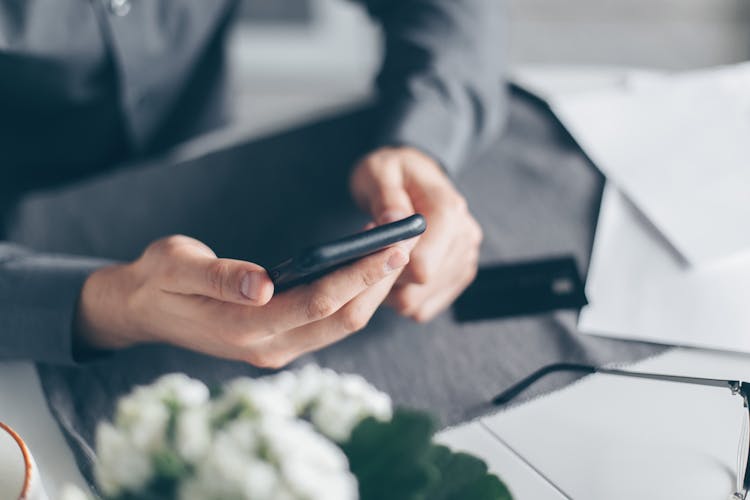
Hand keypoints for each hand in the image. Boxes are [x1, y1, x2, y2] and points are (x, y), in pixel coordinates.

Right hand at [75, 235, 408, 367]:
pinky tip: (365, 272)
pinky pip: (327, 323)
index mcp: (243, 328)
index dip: (357, 275)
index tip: (390, 247)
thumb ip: (218, 276)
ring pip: (339, 324)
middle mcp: (267, 347)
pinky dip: (352, 298)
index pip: (316, 303)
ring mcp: (275, 349)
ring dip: (370, 291)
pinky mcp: (279, 342)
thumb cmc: (158, 280)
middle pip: (340, 318)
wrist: (142, 308)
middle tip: (405, 243)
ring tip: (393, 253)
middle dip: (376, 282)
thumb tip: (262, 284)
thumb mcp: (177, 266)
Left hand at [350, 146, 481, 321]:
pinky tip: (391, 274)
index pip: (423, 265)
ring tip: (379, 259)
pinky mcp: (457, 277)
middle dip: (386, 276)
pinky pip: (422, 309)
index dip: (389, 264)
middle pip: (419, 287)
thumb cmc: (393, 171)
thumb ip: (387, 197)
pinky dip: (401, 298)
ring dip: (390, 290)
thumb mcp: (380, 172)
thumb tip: (393, 223)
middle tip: (369, 250)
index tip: (370, 244)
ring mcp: (464, 259)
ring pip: (417, 303)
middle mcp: (464, 237)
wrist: (413, 175)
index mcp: (449, 210)